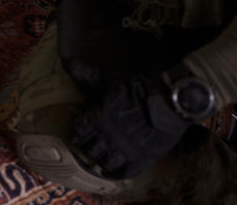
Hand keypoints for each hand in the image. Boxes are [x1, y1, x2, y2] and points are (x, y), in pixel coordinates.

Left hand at [69, 74, 190, 179]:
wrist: (169, 102)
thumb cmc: (138, 90)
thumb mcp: (111, 81)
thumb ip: (88, 76)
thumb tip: (67, 63)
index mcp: (99, 118)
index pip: (79, 131)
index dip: (77, 132)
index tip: (77, 132)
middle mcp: (109, 138)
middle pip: (89, 150)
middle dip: (86, 148)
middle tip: (87, 146)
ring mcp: (125, 151)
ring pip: (105, 164)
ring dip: (100, 161)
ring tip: (99, 158)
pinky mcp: (141, 159)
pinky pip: (124, 173)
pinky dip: (117, 173)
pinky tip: (114, 169)